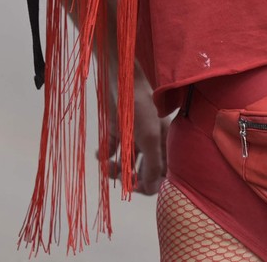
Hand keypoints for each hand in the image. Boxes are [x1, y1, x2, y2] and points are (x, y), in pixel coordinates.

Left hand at [105, 67, 168, 194]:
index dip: (149, 184)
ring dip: (116, 169)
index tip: (134, 186)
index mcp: (165, 144)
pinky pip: (111, 151)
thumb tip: (151, 188)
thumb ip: (152, 165)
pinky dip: (105, 156)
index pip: (161, 174)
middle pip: (143, 171)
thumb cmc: (139, 106)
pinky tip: (100, 154)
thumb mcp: (149, 138)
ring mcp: (134, 137)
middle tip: (120, 179)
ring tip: (108, 166)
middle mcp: (151, 142)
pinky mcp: (118, 130)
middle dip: (130, 178)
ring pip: (126, 163)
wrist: (119, 77)